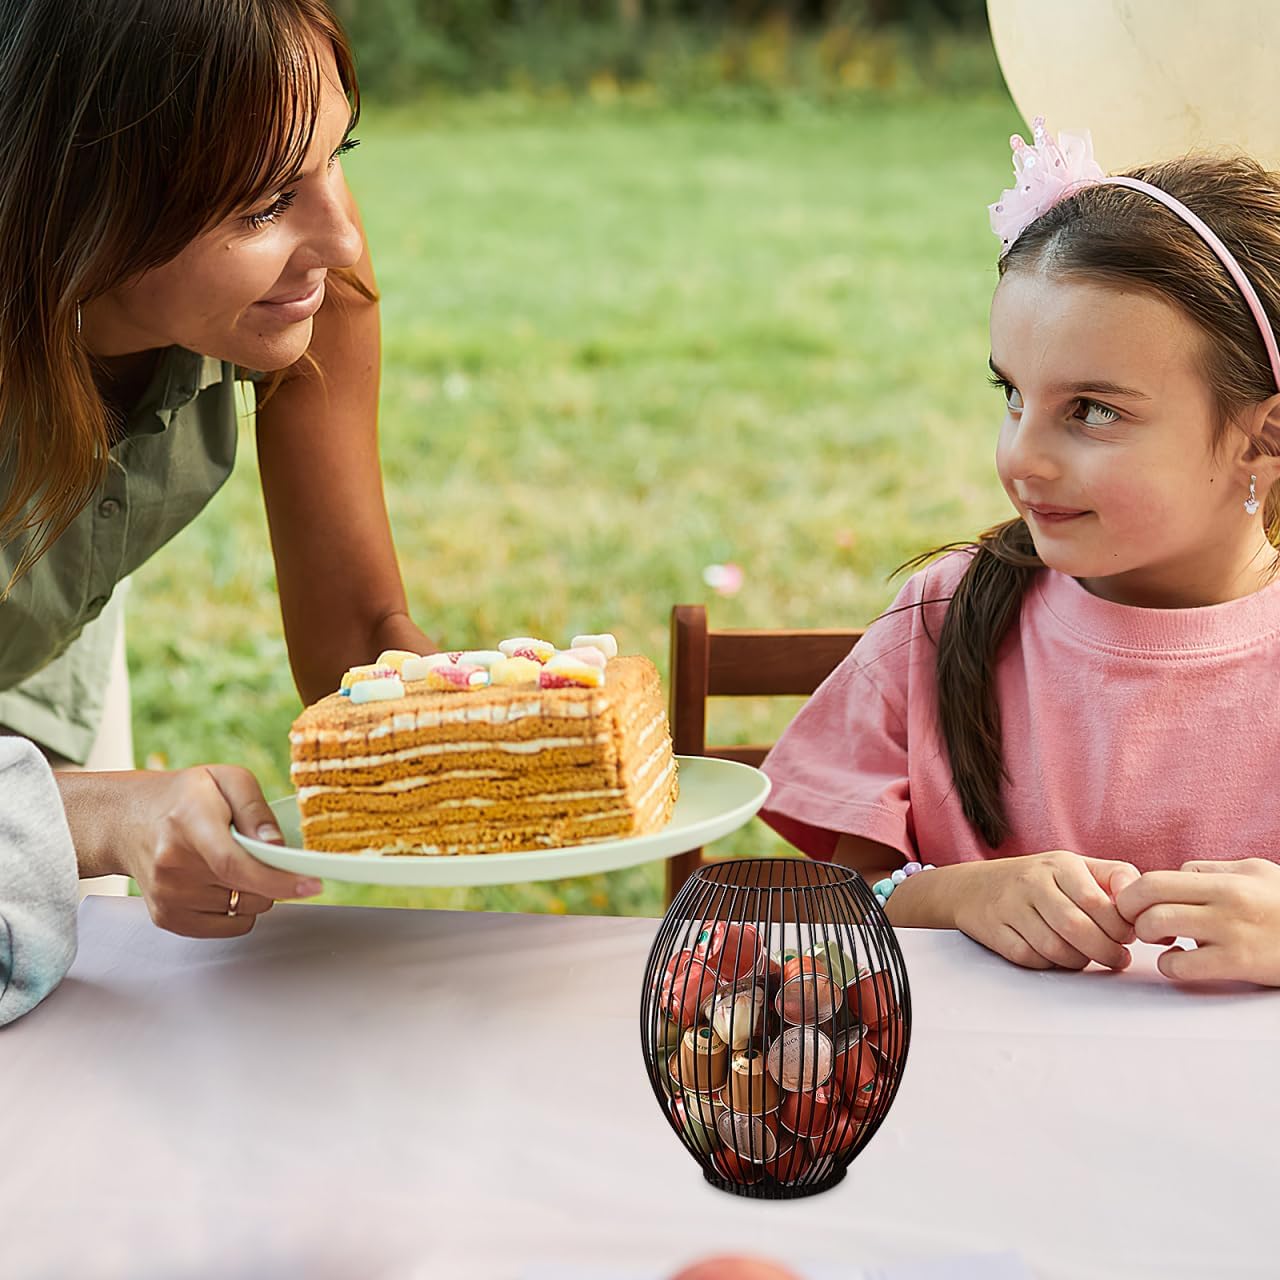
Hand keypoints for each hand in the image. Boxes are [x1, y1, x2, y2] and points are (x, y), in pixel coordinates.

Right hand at [59, 766, 321, 937]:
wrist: (128, 820)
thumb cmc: (185, 796)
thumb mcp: (226, 779)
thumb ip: (257, 810)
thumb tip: (278, 848)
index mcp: (189, 823)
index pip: (234, 863)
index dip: (277, 878)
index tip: (312, 884)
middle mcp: (172, 864)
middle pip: (248, 889)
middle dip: (272, 875)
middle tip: (257, 850)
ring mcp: (167, 896)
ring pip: (245, 910)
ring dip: (252, 891)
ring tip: (227, 861)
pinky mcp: (167, 918)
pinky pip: (229, 927)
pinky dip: (238, 908)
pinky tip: (219, 881)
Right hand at [951, 851, 1138, 970]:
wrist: (974, 886)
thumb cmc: (1038, 879)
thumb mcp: (1076, 867)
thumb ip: (1115, 879)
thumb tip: (1148, 905)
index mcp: (1059, 865)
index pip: (1097, 901)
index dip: (1119, 927)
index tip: (1127, 937)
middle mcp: (1031, 882)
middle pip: (1076, 928)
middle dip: (1105, 951)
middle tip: (1118, 958)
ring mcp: (1009, 907)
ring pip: (1054, 948)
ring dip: (1079, 961)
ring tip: (1088, 957)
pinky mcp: (995, 931)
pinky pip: (1030, 958)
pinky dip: (1050, 964)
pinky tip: (1058, 957)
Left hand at [1114, 858, 1279, 985]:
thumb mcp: (1257, 873)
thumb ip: (1214, 871)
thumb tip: (1178, 874)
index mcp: (1227, 879)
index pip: (1156, 877)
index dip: (1134, 892)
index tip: (1136, 904)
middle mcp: (1225, 900)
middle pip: (1147, 895)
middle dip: (1129, 911)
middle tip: (1137, 922)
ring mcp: (1230, 932)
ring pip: (1157, 924)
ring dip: (1147, 936)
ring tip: (1161, 940)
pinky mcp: (1239, 964)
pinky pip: (1181, 966)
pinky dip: (1169, 966)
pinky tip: (1181, 962)